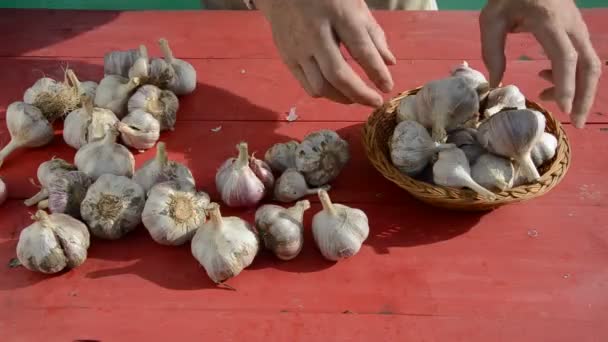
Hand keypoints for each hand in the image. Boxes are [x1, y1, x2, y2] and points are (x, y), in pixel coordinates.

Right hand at [255, 0, 395, 107]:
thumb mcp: (354, 5)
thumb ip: (373, 33)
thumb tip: (389, 63)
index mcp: (337, 14)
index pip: (361, 49)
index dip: (377, 72)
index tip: (388, 87)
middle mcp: (315, 33)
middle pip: (338, 74)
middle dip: (360, 94)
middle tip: (375, 102)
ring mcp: (298, 48)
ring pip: (320, 86)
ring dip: (342, 98)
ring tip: (356, 97)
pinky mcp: (287, 58)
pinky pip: (308, 86)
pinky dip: (326, 93)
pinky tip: (336, 91)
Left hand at [480, 0, 601, 127]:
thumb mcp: (491, 19)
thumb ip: (492, 51)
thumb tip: (495, 83)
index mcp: (549, 22)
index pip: (566, 58)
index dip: (566, 84)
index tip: (562, 108)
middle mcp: (571, 25)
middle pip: (589, 65)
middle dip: (584, 95)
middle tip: (575, 122)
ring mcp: (577, 27)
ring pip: (591, 62)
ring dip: (580, 88)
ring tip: (559, 107)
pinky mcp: (576, 29)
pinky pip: (582, 56)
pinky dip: (572, 74)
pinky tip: (546, 78)